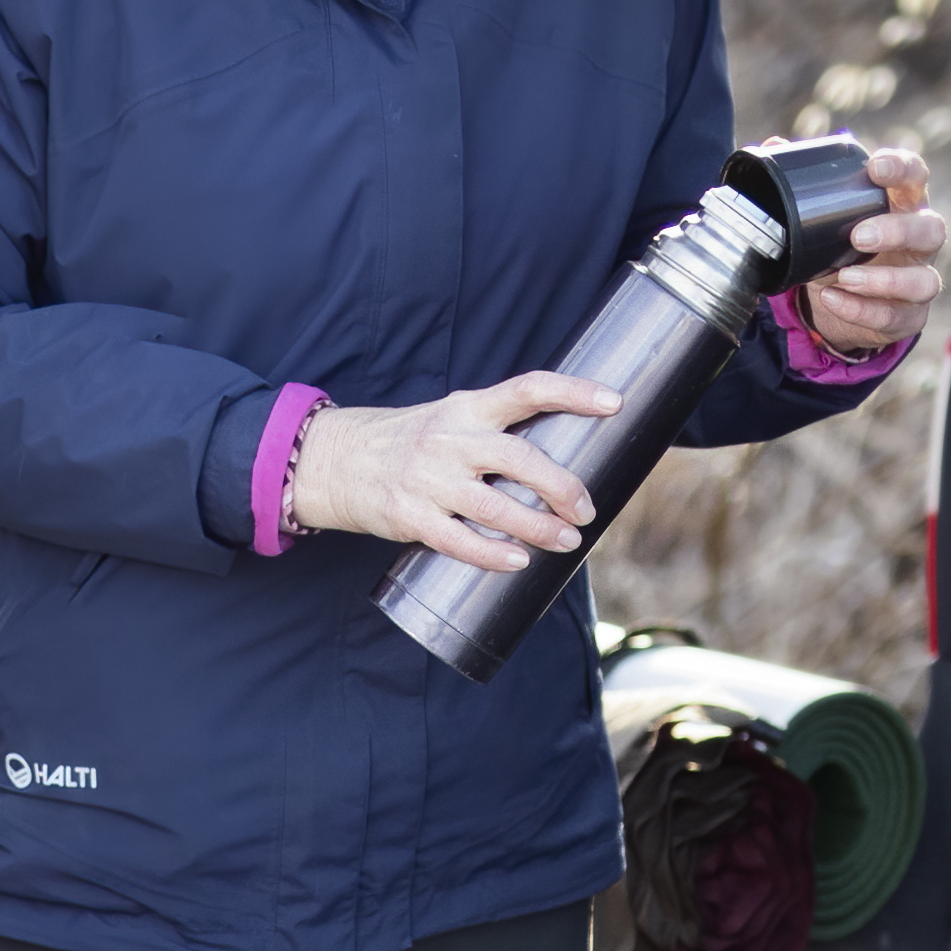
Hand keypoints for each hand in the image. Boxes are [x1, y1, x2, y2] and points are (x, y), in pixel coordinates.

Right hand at [281, 370, 619, 569]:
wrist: (336, 461)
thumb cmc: (410, 443)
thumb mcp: (450, 420)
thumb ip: (496, 433)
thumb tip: (563, 464)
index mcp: (468, 408)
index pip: (527, 389)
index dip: (573, 392)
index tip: (614, 402)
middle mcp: (450, 439)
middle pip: (518, 458)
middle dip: (561, 486)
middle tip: (586, 509)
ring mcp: (427, 478)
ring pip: (494, 506)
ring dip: (537, 527)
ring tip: (566, 541)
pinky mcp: (409, 515)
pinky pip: (458, 540)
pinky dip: (492, 555)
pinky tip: (518, 562)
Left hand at [797, 137, 947, 360]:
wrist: (837, 301)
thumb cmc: (840, 245)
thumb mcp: (820, 216)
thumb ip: (801, 183)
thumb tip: (774, 146)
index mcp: (902, 204)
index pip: (916, 177)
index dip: (903, 169)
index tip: (876, 166)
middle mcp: (920, 242)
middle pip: (931, 229)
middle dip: (898, 231)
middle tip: (858, 235)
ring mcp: (919, 280)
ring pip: (924, 281)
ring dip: (886, 279)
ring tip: (846, 277)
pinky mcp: (908, 317)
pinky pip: (896, 317)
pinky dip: (863, 310)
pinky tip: (834, 300)